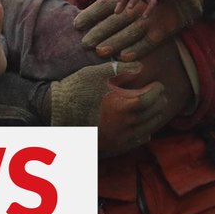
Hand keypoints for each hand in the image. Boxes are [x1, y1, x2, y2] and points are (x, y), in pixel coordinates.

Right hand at [49, 61, 169, 155]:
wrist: (56, 111)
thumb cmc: (77, 89)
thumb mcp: (98, 73)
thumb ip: (122, 69)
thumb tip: (141, 66)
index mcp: (125, 107)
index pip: (153, 98)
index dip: (158, 89)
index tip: (157, 84)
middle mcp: (126, 126)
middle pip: (154, 114)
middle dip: (158, 101)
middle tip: (157, 93)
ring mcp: (120, 139)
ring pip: (149, 128)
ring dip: (154, 116)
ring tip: (151, 106)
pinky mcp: (114, 147)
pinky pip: (138, 141)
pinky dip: (144, 131)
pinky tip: (141, 123)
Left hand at [75, 0, 202, 61]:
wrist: (184, 0)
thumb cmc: (152, 2)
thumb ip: (117, 5)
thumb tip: (94, 15)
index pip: (106, 6)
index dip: (91, 14)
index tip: (76, 24)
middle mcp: (139, 7)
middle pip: (115, 20)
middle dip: (99, 31)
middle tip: (84, 43)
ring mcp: (152, 19)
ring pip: (130, 30)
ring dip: (114, 41)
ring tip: (100, 51)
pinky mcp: (162, 30)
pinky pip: (148, 41)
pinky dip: (136, 49)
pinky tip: (123, 57)